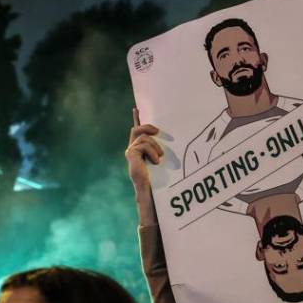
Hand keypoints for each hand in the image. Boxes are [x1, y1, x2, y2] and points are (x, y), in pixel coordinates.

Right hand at [125, 110, 162, 225]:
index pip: (136, 132)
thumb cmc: (158, 181)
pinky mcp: (130, 155)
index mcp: (139, 151)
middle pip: (137, 129)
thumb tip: (171, 145)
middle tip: (158, 132)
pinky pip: (143, 145)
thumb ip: (161, 152)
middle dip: (147, 127)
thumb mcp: (161, 162)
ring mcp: (130, 153)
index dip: (136, 119)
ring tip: (159, 159)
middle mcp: (132, 151)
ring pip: (143, 138)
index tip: (136, 109)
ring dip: (155, 146)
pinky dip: (152, 152)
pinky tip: (156, 162)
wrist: (150, 193)